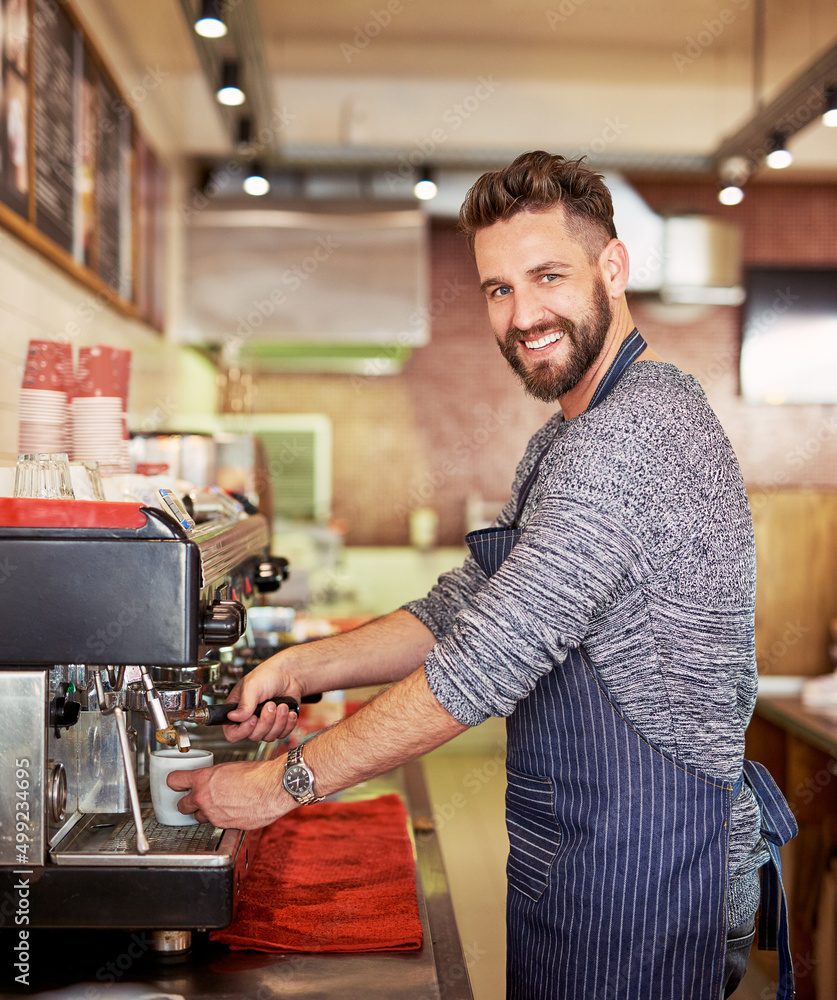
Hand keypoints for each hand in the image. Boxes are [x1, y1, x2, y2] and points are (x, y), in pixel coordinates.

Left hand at [167, 757, 292, 829]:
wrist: (273, 788)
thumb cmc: (257, 775)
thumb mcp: (230, 768)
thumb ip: (214, 777)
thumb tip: (211, 781)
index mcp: (203, 779)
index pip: (175, 781)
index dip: (175, 782)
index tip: (176, 783)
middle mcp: (204, 798)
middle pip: (182, 805)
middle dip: (187, 802)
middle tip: (195, 798)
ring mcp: (213, 814)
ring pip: (199, 817)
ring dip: (204, 812)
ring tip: (218, 805)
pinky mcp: (225, 826)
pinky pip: (217, 823)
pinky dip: (221, 818)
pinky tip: (232, 810)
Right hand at [222, 651, 304, 743]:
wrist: (290, 674)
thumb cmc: (268, 676)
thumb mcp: (252, 686)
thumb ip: (244, 704)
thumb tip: (233, 717)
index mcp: (238, 709)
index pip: (232, 732)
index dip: (243, 730)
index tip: (253, 718)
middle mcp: (250, 719)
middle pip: (253, 736)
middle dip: (266, 721)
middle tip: (270, 704)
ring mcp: (264, 723)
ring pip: (269, 737)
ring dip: (278, 720)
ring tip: (281, 705)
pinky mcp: (278, 725)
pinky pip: (282, 734)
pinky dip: (288, 723)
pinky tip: (289, 711)